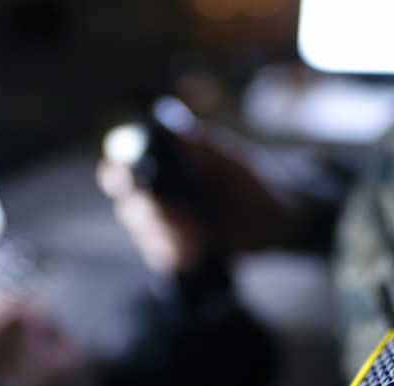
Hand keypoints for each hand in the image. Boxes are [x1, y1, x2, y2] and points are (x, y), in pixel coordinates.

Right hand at [96, 124, 295, 272]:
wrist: (276, 219)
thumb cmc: (250, 180)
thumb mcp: (229, 158)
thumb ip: (198, 144)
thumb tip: (170, 118)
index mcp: (159, 168)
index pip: (119, 171)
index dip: (117, 177)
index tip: (127, 182)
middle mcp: (154, 198)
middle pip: (129, 209)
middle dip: (153, 215)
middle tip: (184, 215)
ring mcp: (163, 229)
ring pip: (146, 237)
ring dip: (171, 237)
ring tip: (201, 234)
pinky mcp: (177, 254)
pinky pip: (163, 260)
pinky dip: (180, 255)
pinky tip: (199, 250)